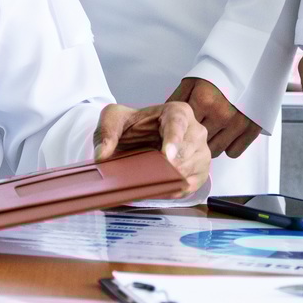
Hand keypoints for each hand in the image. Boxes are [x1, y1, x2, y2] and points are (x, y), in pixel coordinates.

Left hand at [93, 102, 209, 196]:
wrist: (135, 138)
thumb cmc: (130, 126)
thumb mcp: (112, 120)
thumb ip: (106, 133)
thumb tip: (102, 155)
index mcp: (177, 112)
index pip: (179, 123)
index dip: (174, 140)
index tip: (166, 156)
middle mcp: (194, 130)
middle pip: (190, 149)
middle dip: (173, 164)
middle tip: (155, 176)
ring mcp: (199, 152)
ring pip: (194, 169)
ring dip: (174, 179)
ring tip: (154, 183)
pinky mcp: (198, 172)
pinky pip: (192, 185)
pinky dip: (176, 190)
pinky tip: (160, 190)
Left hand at [169, 76, 263, 157]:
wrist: (248, 68)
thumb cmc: (218, 75)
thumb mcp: (192, 82)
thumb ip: (177, 100)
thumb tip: (163, 119)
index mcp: (204, 100)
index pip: (183, 129)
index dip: (180, 132)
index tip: (180, 132)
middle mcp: (221, 114)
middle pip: (199, 142)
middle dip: (194, 140)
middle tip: (194, 135)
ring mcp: (238, 123)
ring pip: (215, 151)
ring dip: (210, 146)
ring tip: (209, 135)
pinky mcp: (252, 130)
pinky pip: (233, 152)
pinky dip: (228, 147)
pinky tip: (225, 136)